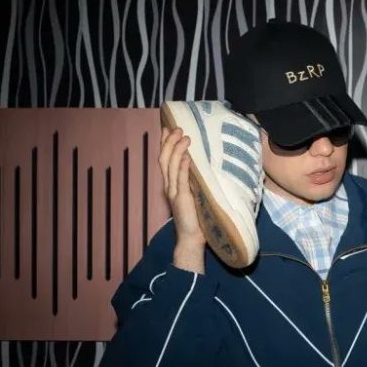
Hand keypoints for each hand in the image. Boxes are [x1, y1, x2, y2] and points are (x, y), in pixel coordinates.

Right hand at [159, 127, 204, 271]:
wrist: (192, 239)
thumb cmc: (197, 217)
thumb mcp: (195, 193)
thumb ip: (194, 180)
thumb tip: (202, 165)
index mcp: (172, 184)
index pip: (165, 160)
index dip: (165, 143)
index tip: (167, 128)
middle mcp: (170, 186)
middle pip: (164, 159)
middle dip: (169, 141)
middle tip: (176, 127)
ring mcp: (174, 192)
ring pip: (170, 166)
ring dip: (176, 149)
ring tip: (184, 136)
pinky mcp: (181, 199)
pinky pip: (181, 180)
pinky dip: (182, 166)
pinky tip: (185, 156)